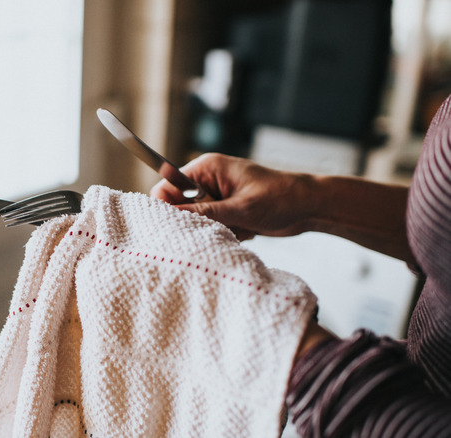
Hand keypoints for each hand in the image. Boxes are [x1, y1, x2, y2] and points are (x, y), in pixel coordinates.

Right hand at [150, 153, 314, 239]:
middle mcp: (208, 180)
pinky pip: (212, 225)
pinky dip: (226, 232)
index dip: (166, 206)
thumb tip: (172, 217)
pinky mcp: (226, 210)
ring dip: (214, 228)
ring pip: (196, 219)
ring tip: (239, 227)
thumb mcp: (240, 208)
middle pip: (180, 205)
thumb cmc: (280, 197)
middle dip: (196, 221)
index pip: (167, 185)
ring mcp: (217, 196)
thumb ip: (204, 212)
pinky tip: (246, 229)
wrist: (310, 206)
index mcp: (206, 168)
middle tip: (218, 226)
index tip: (175, 225)